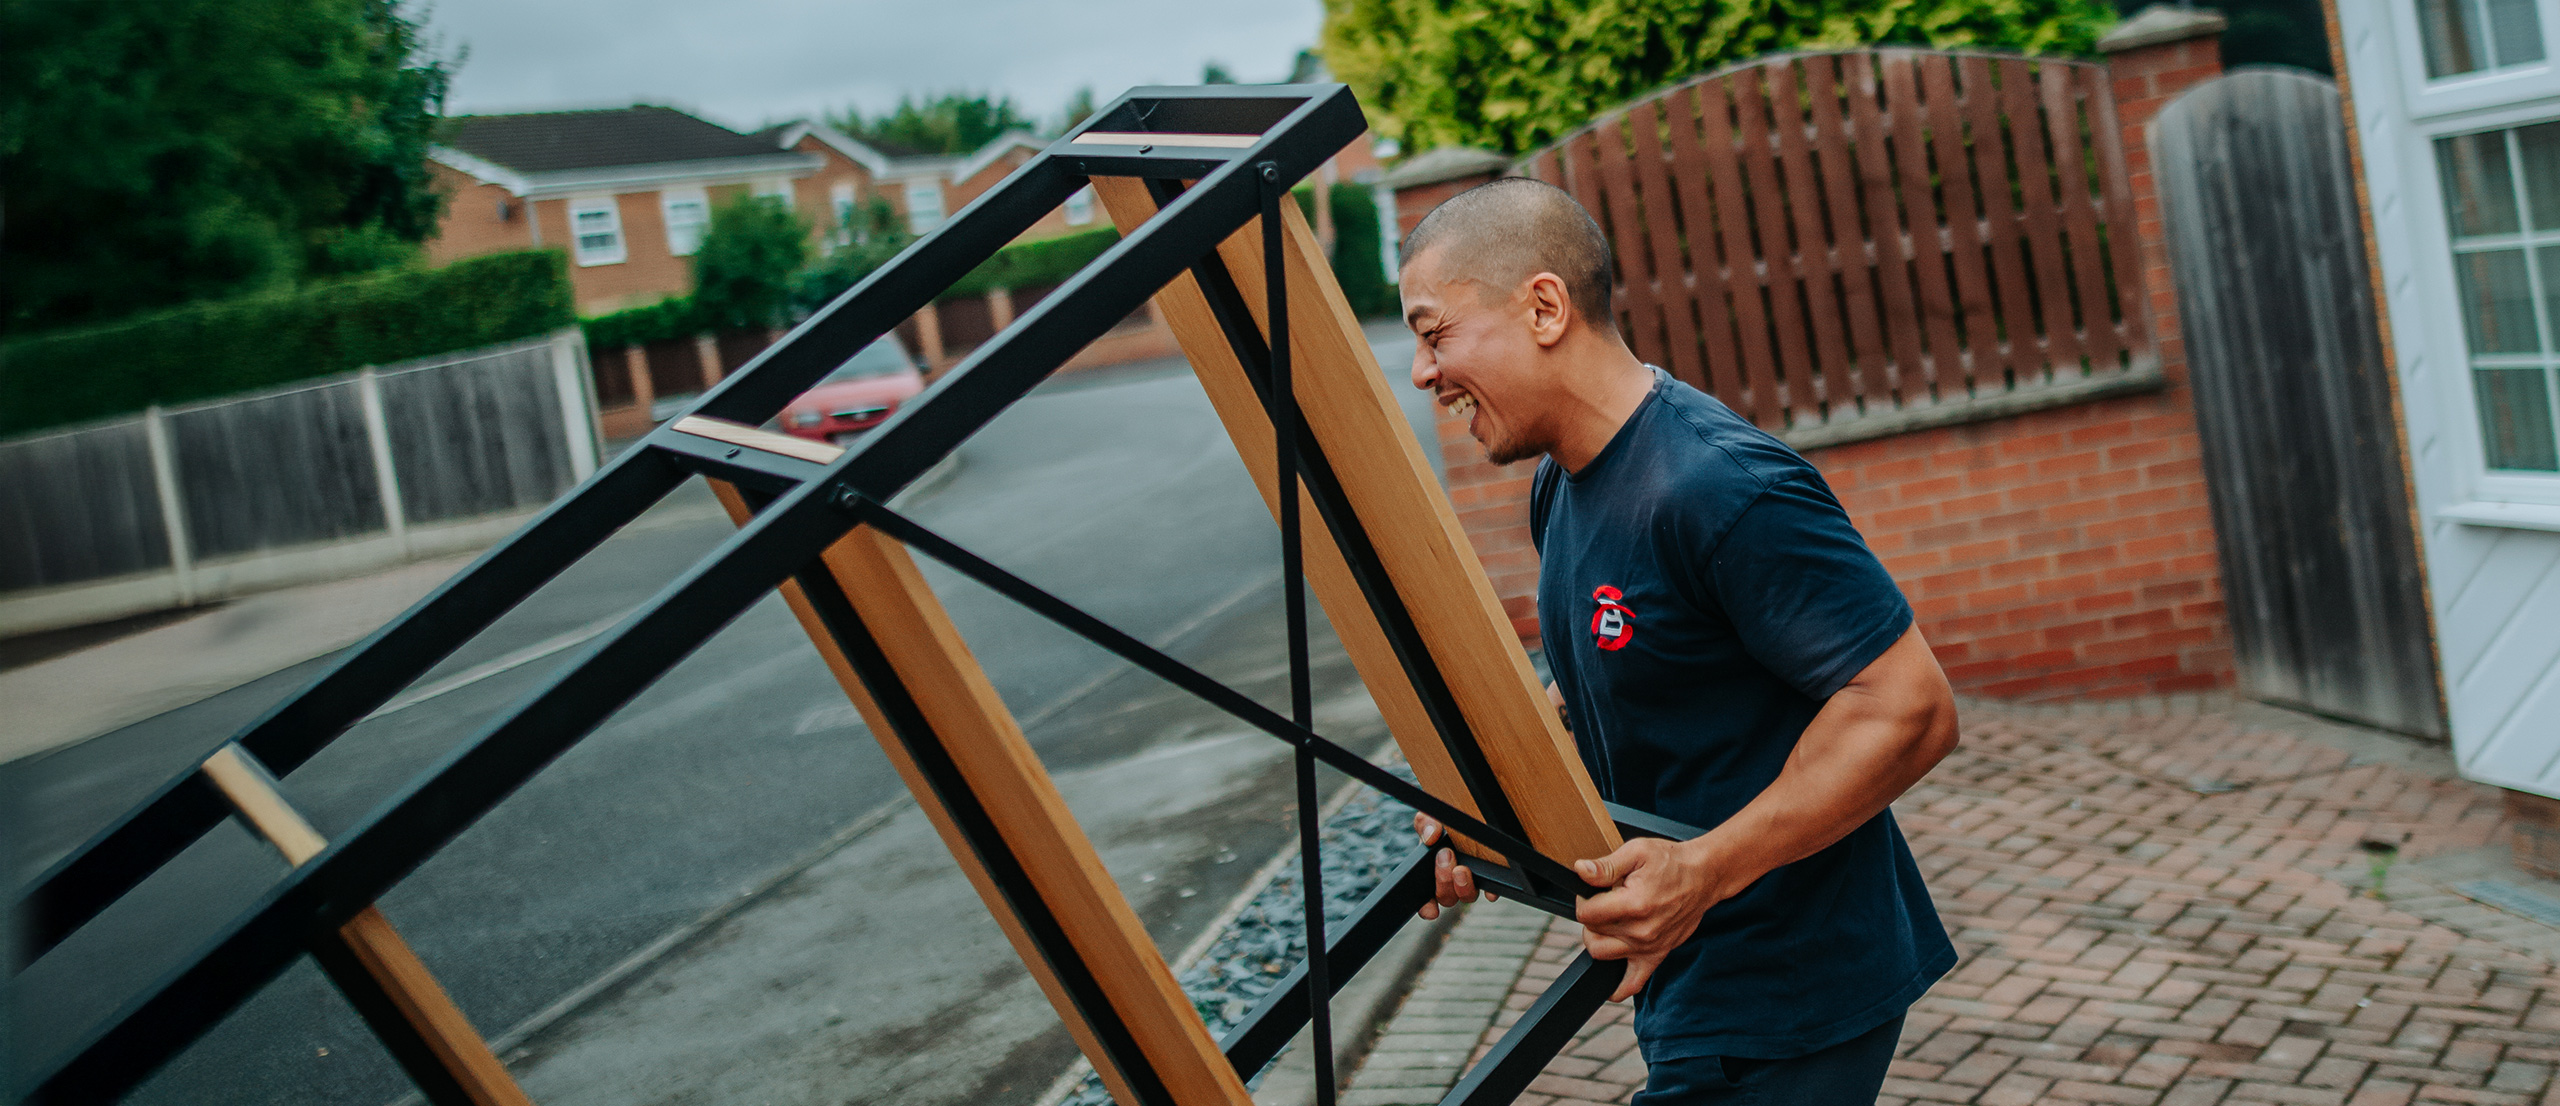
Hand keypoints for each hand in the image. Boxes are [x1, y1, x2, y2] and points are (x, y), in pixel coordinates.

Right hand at [1412, 814, 1498, 919]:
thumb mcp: (1430, 818)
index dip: (1427, 908)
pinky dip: (1490, 891)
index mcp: (1431, 872)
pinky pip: (1491, 890)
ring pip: (1467, 896)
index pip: (1426, 900)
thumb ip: (1426, 824)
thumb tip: (1430, 837)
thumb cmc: (1444, 820)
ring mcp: (1470, 880)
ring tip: (1461, 868)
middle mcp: (1451, 881)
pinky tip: (1489, 888)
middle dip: (1443, 880)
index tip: (1431, 909)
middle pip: (1447, 897)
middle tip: (1445, 856)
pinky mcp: (1488, 876)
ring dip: (1463, 886)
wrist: (1466, 813)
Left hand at [1575, 838, 1728, 1001]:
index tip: (1592, 891)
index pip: (1586, 914)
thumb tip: (1580, 871)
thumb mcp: (1637, 852)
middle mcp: (1641, 930)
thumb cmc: (1672, 863)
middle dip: (1591, 917)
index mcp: (1634, 904)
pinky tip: (1610, 975)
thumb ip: (1606, 866)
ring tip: (1611, 922)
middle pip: (1592, 934)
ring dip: (1599, 939)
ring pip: (1602, 955)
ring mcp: (1649, 947)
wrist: (1704, 877)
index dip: (1582, 900)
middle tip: (1604, 902)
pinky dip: (1617, 987)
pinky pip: (1632, 984)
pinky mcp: (1657, 955)